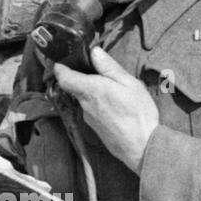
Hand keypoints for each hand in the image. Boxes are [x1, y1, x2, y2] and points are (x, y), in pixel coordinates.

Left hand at [52, 46, 158, 172]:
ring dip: (92, 91)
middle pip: (74, 87)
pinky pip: (91, 110)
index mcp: (91, 90)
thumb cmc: (138, 114)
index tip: (62, 60)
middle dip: (81, 77)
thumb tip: (94, 52)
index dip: (59, 67)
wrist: (141, 147)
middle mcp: (85, 104)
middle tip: (95, 70)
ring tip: (111, 88)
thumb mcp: (129, 83)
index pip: (64, 77)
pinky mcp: (94, 128)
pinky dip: (98, 103)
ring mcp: (88, 118)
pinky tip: (114, 105)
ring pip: (84, 99)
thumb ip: (109, 67)